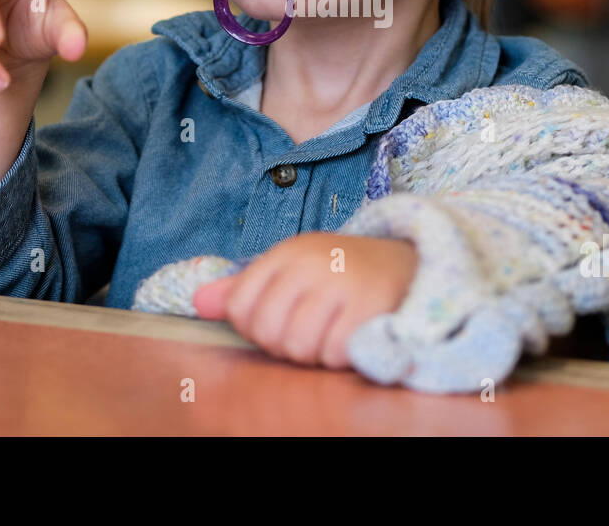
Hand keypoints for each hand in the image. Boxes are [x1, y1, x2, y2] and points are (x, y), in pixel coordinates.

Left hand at [192, 232, 418, 368]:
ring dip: (313, 352)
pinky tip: (350, 337)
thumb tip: (199, 302)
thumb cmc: (341, 272)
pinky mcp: (370, 306)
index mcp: (287, 252)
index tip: (279, 318)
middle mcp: (311, 262)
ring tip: (329, 334)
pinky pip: (333, 353)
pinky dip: (339, 355)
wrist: (409, 261)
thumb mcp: (293, 270)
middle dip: (284, 343)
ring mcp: (341, 282)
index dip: (255, 326)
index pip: (240, 306)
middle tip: (308, 330)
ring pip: (298, 346)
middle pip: (267, 331)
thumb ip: (245, 288)